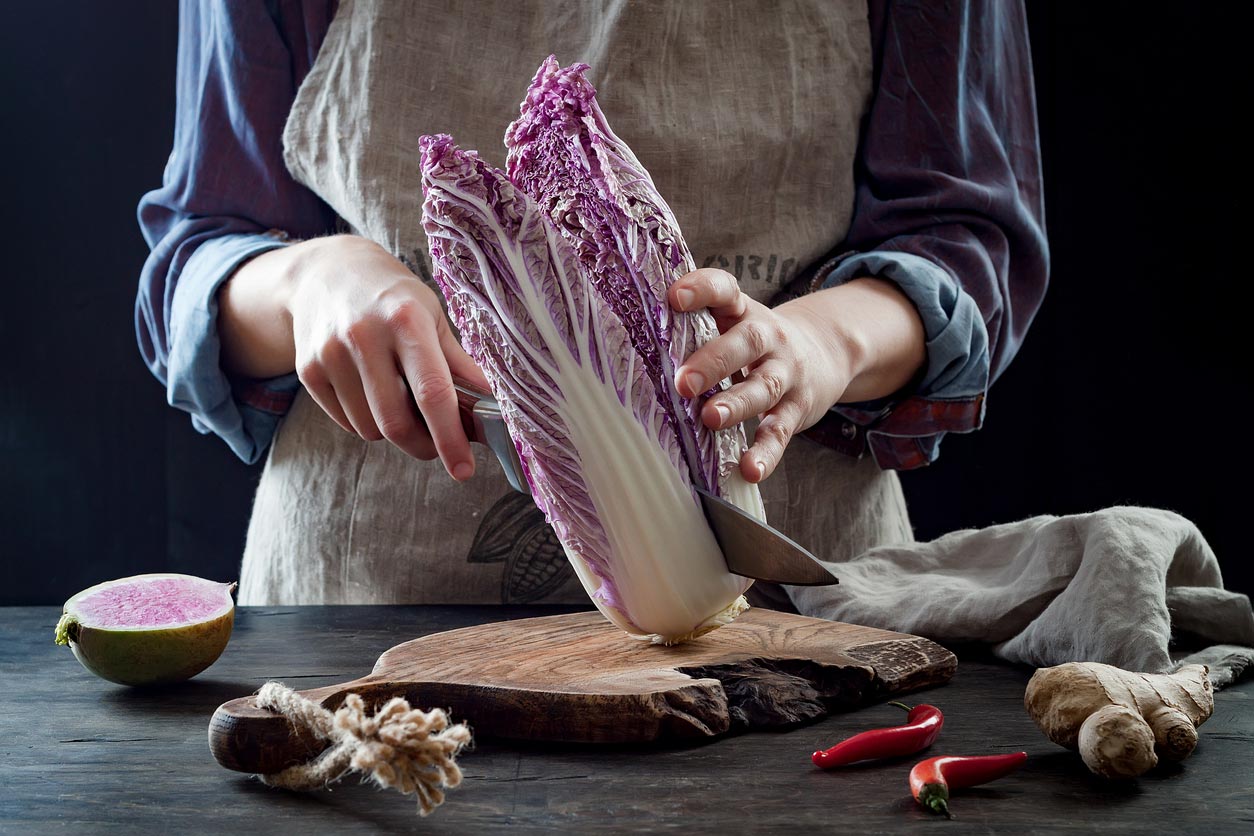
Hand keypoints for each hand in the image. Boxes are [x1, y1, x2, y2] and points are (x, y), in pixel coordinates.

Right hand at [221, 234, 487, 479]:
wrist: (327, 272)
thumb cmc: (392, 297)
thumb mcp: (432, 315)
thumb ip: (458, 362)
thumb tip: (491, 404)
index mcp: (406, 320)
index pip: (433, 393)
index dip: (450, 437)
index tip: (464, 468)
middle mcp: (364, 336)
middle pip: (396, 423)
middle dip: (423, 446)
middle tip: (436, 444)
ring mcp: (331, 354)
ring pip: (369, 429)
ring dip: (392, 431)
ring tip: (400, 401)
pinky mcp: (308, 370)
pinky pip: (346, 422)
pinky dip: (366, 421)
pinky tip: (371, 392)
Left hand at [669, 269, 925, 481]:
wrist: (824, 353)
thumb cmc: (755, 341)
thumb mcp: (733, 321)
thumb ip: (692, 325)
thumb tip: (626, 339)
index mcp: (743, 312)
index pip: (724, 290)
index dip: (701, 290)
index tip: (675, 298)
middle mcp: (768, 338)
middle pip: (744, 343)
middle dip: (713, 362)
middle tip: (683, 383)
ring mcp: (785, 374)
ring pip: (763, 388)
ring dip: (737, 404)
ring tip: (710, 418)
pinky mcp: (796, 409)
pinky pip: (780, 432)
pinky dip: (766, 453)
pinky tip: (749, 470)